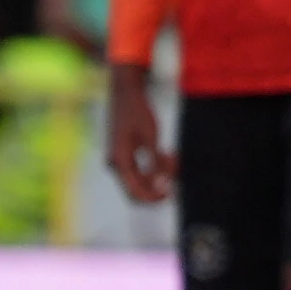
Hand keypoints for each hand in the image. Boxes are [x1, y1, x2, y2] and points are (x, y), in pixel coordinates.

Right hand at [105, 65, 171, 205]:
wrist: (125, 91)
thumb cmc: (138, 111)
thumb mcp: (151, 137)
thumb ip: (156, 162)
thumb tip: (161, 185)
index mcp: (119, 162)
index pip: (135, 193)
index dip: (154, 198)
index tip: (171, 193)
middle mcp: (115, 164)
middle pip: (138, 189)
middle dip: (159, 185)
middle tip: (176, 170)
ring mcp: (118, 160)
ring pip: (142, 178)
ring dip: (160, 173)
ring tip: (174, 157)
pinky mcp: (124, 154)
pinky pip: (140, 169)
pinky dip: (155, 166)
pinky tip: (168, 153)